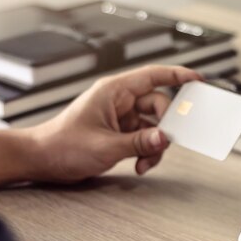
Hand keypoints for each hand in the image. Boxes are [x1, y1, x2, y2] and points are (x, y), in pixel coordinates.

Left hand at [28, 65, 201, 182]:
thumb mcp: (105, 146)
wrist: (42, 160)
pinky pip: (144, 138)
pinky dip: (147, 152)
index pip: (153, 76)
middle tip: (165, 143)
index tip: (198, 80)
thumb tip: (165, 138)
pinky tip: (139, 165)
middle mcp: (119, 101)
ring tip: (145, 162)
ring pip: (153, 125)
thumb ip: (138, 142)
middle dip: (164, 127)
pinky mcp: (119, 133)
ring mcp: (120, 117)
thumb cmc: (62, 145)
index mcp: (114, 91)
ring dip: (155, 145)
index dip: (178, 76)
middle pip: (158, 106)